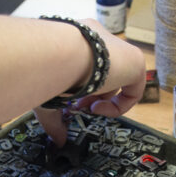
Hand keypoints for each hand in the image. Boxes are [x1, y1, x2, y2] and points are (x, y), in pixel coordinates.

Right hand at [34, 20, 145, 144]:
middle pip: (104, 71)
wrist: (53, 54)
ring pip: (119, 79)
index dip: (80, 86)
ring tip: (87, 108)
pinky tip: (97, 107)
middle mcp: (98, 37)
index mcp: (76, 36)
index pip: (86, 62)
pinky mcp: (134, 60)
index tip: (69, 101)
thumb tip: (57, 140)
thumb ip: (53, 116)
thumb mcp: (45, 91)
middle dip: (91, 94)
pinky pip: (134, 89)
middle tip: (77, 107)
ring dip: (103, 100)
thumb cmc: (41, 66)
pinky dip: (118, 105)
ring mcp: (118, 47)